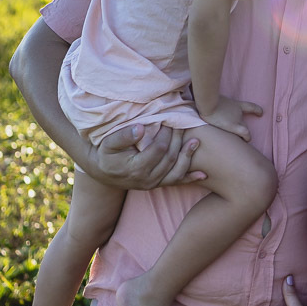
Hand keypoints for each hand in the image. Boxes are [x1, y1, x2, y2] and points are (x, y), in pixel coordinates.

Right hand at [83, 123, 207, 188]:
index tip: (168, 121)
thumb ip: (123, 136)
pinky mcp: (158, 185)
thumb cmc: (106, 154)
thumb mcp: (108, 143)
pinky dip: (190, 178)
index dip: (165, 135)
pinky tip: (203, 174)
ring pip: (176, 171)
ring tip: (196, 142)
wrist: (103, 172)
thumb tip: (141, 128)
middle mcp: (147, 180)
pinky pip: (176, 182)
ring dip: (187, 157)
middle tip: (182, 124)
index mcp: (136, 168)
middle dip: (177, 140)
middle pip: (169, 158)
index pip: (158, 150)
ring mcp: (153, 184)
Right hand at [200, 96, 262, 141]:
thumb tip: (208, 109)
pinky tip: (246, 142)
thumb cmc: (208, 101)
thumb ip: (215, 107)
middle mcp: (238, 112)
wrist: (207, 103)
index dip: (256, 110)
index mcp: (235, 105)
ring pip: (244, 130)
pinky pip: (245, 134)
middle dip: (242, 130)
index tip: (261, 113)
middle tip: (241, 137)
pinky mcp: (234, 126)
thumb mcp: (214, 102)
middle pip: (244, 123)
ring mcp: (237, 119)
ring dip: (242, 137)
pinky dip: (247, 138)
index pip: (249, 106)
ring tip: (240, 143)